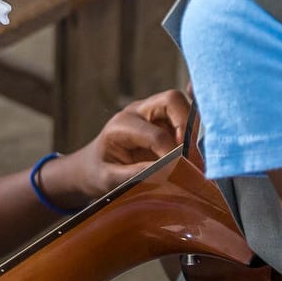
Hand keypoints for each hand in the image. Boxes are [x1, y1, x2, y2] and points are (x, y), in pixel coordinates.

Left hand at [41, 89, 190, 208]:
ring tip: (192, 157)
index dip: (172, 154)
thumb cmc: (97, 173)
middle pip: (171, 100)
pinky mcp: (160, 119)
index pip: (156, 134)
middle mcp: (137, 111)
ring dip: (191, 128)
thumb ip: (137, 175)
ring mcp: (150, 112)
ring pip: (180, 104)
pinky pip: (182, 116)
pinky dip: (191, 130)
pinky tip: (190, 151)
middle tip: (191, 156)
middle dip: (187, 125)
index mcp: (121, 125)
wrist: (89, 167)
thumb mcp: (109, 180)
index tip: (182, 173)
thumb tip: (169, 171)